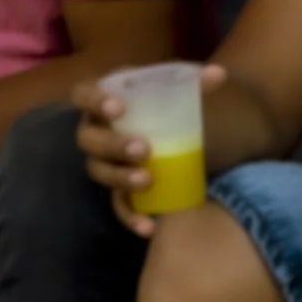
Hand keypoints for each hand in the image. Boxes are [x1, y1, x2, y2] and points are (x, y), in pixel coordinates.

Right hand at [72, 63, 225, 235]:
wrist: (176, 132)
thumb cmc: (165, 103)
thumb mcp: (178, 89)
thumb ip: (194, 81)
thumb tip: (219, 74)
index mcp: (103, 99)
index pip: (82, 94)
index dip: (94, 100)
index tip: (119, 107)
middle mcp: (96, 130)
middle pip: (89, 140)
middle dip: (113, 145)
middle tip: (144, 148)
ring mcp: (104, 161)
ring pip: (100, 172)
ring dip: (121, 178)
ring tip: (148, 180)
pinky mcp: (118, 188)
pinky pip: (118, 205)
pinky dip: (131, 217)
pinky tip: (149, 227)